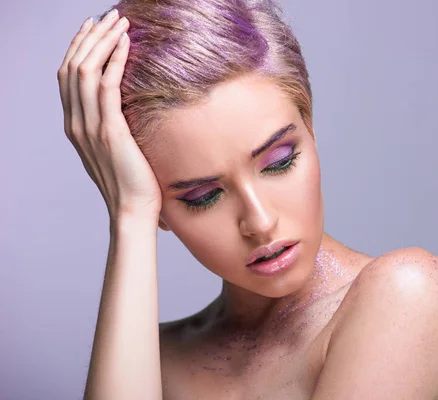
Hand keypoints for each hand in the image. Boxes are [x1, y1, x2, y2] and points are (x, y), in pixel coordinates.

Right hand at [57, 10, 161, 219]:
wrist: (133, 210)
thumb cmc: (131, 182)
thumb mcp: (115, 149)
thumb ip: (111, 126)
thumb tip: (125, 107)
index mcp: (75, 125)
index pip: (68, 76)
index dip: (79, 47)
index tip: (94, 27)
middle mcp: (76, 122)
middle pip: (73, 66)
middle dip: (91, 36)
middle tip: (110, 16)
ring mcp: (89, 126)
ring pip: (86, 70)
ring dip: (103, 41)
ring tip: (120, 21)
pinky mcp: (110, 131)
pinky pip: (107, 86)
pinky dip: (115, 61)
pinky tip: (126, 44)